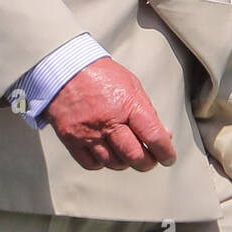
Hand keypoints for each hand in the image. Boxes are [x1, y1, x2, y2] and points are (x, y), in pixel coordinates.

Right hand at [42, 57, 176, 171]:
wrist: (63, 67)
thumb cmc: (101, 74)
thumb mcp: (131, 85)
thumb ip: (147, 111)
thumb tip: (164, 135)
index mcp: (126, 104)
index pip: (154, 137)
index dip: (166, 152)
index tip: (168, 158)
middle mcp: (107, 121)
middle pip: (134, 156)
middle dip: (147, 163)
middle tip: (149, 160)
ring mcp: (87, 131)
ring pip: (114, 163)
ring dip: (124, 162)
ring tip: (125, 152)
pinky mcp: (70, 138)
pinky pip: (92, 164)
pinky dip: (102, 163)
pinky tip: (105, 152)